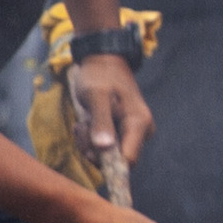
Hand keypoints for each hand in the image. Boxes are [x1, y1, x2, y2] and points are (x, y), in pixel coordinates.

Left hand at [71, 51, 150, 173]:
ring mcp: (131, 133)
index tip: (89, 146)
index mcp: (139, 123)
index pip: (128, 160)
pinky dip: (90, 139)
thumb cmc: (100, 75)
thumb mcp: (97, 96)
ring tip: (83, 123)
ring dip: (89, 144)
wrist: (103, 61)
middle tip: (82, 128)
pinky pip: (105, 147)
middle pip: (117, 160)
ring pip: (108, 155)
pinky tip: (85, 123)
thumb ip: (101, 122)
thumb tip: (104, 148)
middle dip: (94, 149)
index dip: (107, 161)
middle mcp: (140, 132)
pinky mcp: (121, 132)